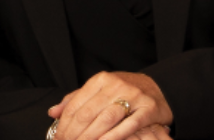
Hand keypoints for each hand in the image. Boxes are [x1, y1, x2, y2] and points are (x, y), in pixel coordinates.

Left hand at [47, 71, 172, 139]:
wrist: (160, 89)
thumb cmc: (126, 92)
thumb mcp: (100, 90)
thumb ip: (76, 100)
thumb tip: (53, 112)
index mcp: (101, 79)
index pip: (76, 104)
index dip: (64, 124)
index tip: (58, 138)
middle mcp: (116, 85)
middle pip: (88, 113)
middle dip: (74, 134)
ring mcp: (133, 96)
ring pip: (106, 119)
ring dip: (90, 137)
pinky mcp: (148, 109)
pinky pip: (128, 126)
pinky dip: (113, 137)